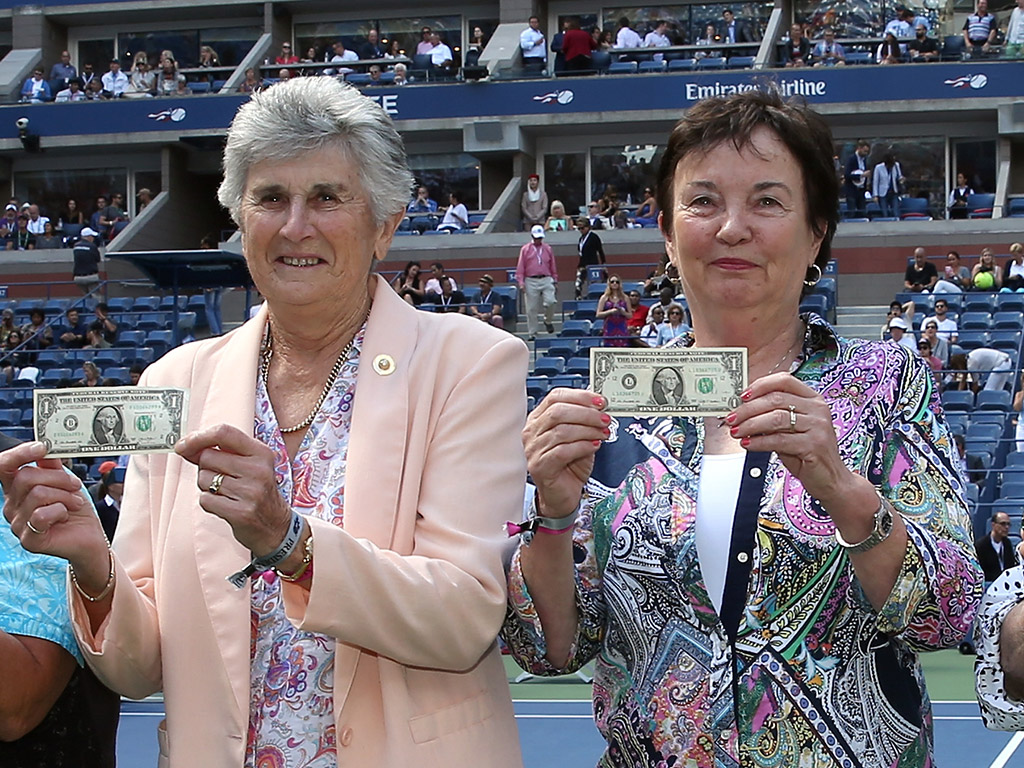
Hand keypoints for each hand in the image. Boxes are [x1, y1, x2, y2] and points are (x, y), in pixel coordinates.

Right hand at [0, 442, 107, 567]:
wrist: (89, 537)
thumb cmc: (75, 510)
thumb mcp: (65, 482)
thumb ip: (53, 465)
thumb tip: (47, 446)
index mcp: (17, 489)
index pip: (4, 466)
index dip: (19, 454)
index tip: (42, 447)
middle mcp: (12, 505)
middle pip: (26, 477)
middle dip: (58, 477)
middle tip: (75, 485)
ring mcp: (17, 524)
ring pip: (37, 494)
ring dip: (65, 496)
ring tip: (74, 503)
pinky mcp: (29, 540)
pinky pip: (41, 515)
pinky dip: (60, 511)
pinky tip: (65, 516)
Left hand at [175, 424, 291, 555]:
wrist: (276, 527)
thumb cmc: (257, 492)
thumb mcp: (250, 465)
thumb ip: (221, 452)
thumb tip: (185, 446)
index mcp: (261, 453)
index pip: (224, 432)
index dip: (198, 437)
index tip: (183, 445)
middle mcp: (258, 469)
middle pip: (208, 457)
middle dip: (205, 468)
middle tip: (221, 478)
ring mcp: (250, 492)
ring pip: (204, 478)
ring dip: (207, 486)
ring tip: (226, 493)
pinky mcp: (241, 512)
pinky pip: (205, 499)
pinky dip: (209, 502)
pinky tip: (225, 505)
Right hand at [523, 389, 606, 517]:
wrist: (562, 495)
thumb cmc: (569, 465)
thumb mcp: (579, 437)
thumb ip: (585, 421)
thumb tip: (601, 406)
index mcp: (539, 418)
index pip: (555, 397)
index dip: (580, 396)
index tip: (600, 401)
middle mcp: (532, 432)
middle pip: (558, 412)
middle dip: (586, 413)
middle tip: (604, 418)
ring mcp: (533, 449)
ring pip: (561, 431)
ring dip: (588, 430)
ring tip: (603, 433)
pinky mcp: (540, 466)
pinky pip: (562, 451)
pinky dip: (582, 446)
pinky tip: (594, 446)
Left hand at [725, 373, 854, 506]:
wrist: (830, 478)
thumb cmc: (806, 452)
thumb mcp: (789, 430)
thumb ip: (772, 417)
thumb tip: (743, 411)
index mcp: (813, 399)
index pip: (784, 380)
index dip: (760, 385)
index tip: (742, 396)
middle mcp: (818, 409)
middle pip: (776, 399)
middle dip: (748, 409)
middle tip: (732, 418)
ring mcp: (818, 426)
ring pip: (776, 418)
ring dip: (750, 425)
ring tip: (737, 432)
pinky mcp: (814, 445)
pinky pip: (779, 440)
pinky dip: (759, 441)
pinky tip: (748, 444)